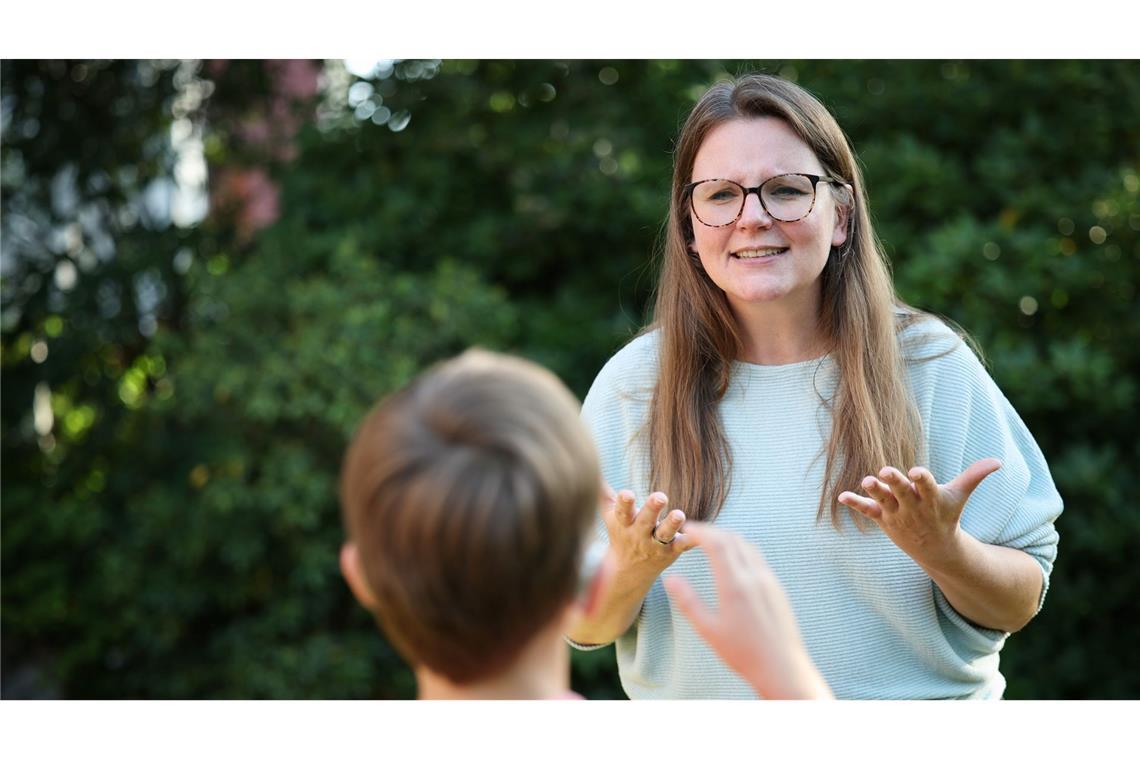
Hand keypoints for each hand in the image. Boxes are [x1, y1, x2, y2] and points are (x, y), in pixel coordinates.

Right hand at [600, 482, 692, 576]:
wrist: (629, 572)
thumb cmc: (621, 533)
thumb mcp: (610, 515)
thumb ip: (603, 493)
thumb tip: (591, 469)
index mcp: (624, 523)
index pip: (622, 511)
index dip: (624, 503)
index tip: (627, 494)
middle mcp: (639, 534)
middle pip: (645, 521)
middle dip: (652, 509)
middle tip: (661, 496)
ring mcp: (656, 544)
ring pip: (665, 534)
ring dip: (672, 524)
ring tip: (679, 514)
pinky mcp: (672, 551)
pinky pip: (683, 544)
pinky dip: (692, 540)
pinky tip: (700, 533)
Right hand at [662, 522, 831, 698]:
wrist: (783, 668)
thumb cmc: (744, 653)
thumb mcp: (708, 630)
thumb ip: (688, 601)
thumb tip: (670, 578)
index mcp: (735, 585)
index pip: (717, 543)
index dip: (700, 532)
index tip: (686, 530)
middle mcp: (754, 576)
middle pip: (732, 539)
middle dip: (711, 531)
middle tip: (693, 533)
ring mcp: (769, 580)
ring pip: (747, 545)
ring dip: (727, 538)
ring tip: (710, 543)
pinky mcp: (776, 588)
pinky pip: (757, 557)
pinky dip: (740, 549)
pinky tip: (732, 561)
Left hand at [838, 458, 1001, 565]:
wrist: (936, 549)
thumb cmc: (947, 515)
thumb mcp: (960, 496)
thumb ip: (975, 476)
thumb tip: (998, 461)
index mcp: (931, 498)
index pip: (926, 485)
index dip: (921, 478)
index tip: (914, 471)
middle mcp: (913, 506)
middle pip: (901, 491)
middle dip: (894, 482)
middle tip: (885, 471)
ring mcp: (896, 513)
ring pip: (883, 500)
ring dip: (873, 491)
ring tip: (865, 480)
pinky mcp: (883, 518)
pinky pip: (867, 511)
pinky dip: (855, 504)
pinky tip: (841, 497)